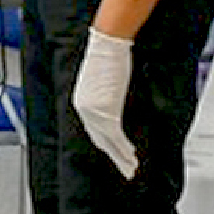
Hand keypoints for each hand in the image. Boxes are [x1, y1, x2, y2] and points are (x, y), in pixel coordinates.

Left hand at [73, 28, 138, 179]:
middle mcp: (84, 110)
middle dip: (114, 157)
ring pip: (108, 142)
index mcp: (81, 102)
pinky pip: (116, 137)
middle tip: (125, 169)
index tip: (114, 154)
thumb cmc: (106, 55)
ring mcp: (94, 113)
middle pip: (100, 141)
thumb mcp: (101, 80)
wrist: (108, 44)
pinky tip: (132, 156)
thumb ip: (104, 96)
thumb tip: (113, 104)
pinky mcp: (107, 112)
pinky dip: (124, 149)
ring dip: (122, 157)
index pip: (93, 131)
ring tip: (131, 168)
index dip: (105, 145)